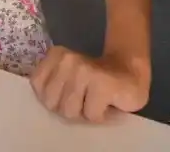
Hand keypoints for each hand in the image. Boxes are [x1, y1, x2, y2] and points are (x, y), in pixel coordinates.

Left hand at [30, 47, 149, 121]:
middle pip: (52, 103)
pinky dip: (101, 115)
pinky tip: (108, 102)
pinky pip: (91, 115)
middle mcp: (68, 60)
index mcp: (56, 55)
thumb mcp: (67, 79)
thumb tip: (43, 103)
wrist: (132, 73)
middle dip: (68, 108)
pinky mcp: (102, 84)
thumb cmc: (97, 82)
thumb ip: (51, 84)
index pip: (37, 86)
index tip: (70, 93)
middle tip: (85, 99)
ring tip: (96, 100)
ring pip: (70, 111)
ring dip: (85, 112)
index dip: (54, 98)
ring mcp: (84, 70)